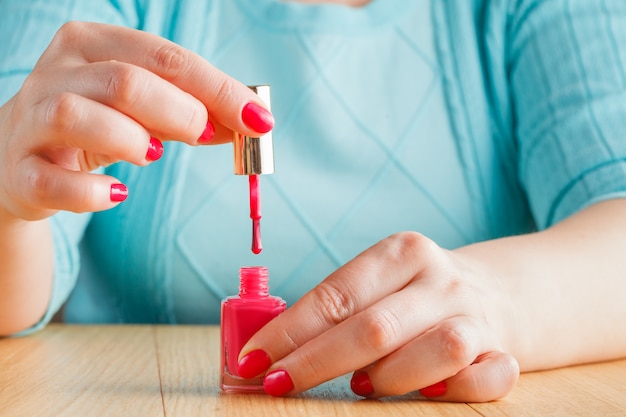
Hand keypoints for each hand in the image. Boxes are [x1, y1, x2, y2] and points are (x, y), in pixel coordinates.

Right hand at [0, 21, 272, 221]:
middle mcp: (56, 73)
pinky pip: (52, 182)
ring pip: (80, 117)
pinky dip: (91, 192)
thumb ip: (193, 110)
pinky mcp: (20, 172)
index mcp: (92, 44)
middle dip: (180, 113)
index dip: (219, 90)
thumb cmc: (96, 124)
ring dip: (131, 140)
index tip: (260, 120)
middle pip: (126, 82)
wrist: (19, 157)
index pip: (166, 58)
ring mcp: (32, 121)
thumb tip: (252, 122)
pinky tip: (116, 194)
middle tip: (203, 135)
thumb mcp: (144, 108)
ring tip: (152, 154)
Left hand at [238, 232, 519, 400]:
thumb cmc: (418, 292)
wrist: (503, 290)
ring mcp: (474, 314)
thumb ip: (337, 308)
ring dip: (390, 377)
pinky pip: (486, 377)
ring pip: (435, 350)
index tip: (253, 359)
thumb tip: (270, 346)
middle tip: (279, 385)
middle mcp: (439, 279)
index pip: (336, 294)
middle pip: (374, 326)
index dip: (290, 331)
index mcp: (401, 252)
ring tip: (362, 386)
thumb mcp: (381, 282)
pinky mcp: (504, 349)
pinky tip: (431, 392)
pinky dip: (457, 390)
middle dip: (317, 362)